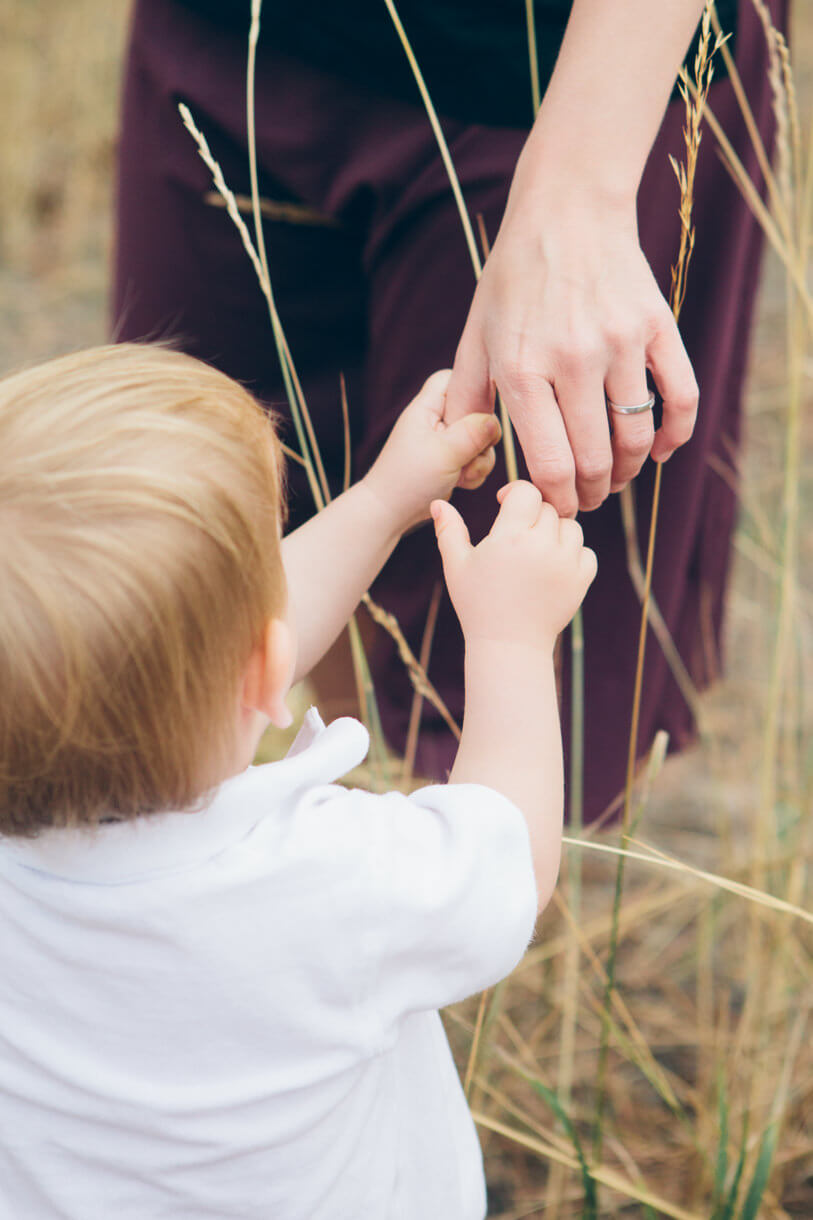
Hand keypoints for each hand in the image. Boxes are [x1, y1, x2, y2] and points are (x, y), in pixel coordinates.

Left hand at [362, 370, 501, 533]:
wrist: (390, 514)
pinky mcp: (450, 462)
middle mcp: (435, 421)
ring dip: (479, 460)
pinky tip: (461, 484)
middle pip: (475, 411)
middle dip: (481, 436)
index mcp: (426, 408)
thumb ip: (473, 433)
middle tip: (471, 454)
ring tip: (462, 475)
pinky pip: (476, 460)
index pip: (452, 377)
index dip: (472, 386)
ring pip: (480, 440)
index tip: (484, 407)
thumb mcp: (444, 453)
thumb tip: (496, 421)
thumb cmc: (408, 480)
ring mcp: (444, 442)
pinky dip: (473, 473)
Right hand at [431, 481, 596, 649]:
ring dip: (555, 532)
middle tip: (516, 535)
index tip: (504, 504)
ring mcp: (566, 563)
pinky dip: (573, 554)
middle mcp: (542, 546)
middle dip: (531, 515)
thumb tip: (438, 502)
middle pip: (547, 508)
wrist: (509, 645)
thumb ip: (448, 530)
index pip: (527, 492)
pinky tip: (552, 565)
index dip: (515, 493)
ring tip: (535, 549)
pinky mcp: (581, 580)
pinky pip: (586, 552)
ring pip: (571, 527)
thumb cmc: (477, 604)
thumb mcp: (457, 566)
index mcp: (511, 537)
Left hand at [444, 187, 698, 516]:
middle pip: (594, 461)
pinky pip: (680, 398)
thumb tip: (463, 447)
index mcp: (523, 370)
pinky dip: (674, 436)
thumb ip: (468, 395)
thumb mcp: (476, 334)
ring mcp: (619, 343)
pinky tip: (660, 451)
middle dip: (591, 495)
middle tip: (587, 501)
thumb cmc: (513, 277)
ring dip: (628, 471)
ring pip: (636, 437)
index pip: (549, 465)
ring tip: (616, 477)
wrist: (567, 209)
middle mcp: (572, 361)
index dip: (557, 500)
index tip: (558, 508)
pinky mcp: (656, 327)